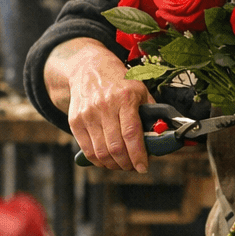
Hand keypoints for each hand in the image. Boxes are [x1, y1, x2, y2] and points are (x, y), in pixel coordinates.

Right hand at [55, 40, 152, 171]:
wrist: (88, 68)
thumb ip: (150, 113)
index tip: (143, 167)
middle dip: (127, 164)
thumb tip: (159, 137)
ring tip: (121, 165)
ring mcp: (88, 114)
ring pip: (101, 152)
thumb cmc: (119, 81)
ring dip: (113, 165)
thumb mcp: (140, 90)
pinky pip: (87, 150)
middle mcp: (105, 106)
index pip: (132, 134)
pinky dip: (98, 161)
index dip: (138, 155)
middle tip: (134, 167)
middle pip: (116, 147)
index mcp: (125, 98)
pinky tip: (107, 161)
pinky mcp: (75, 121)